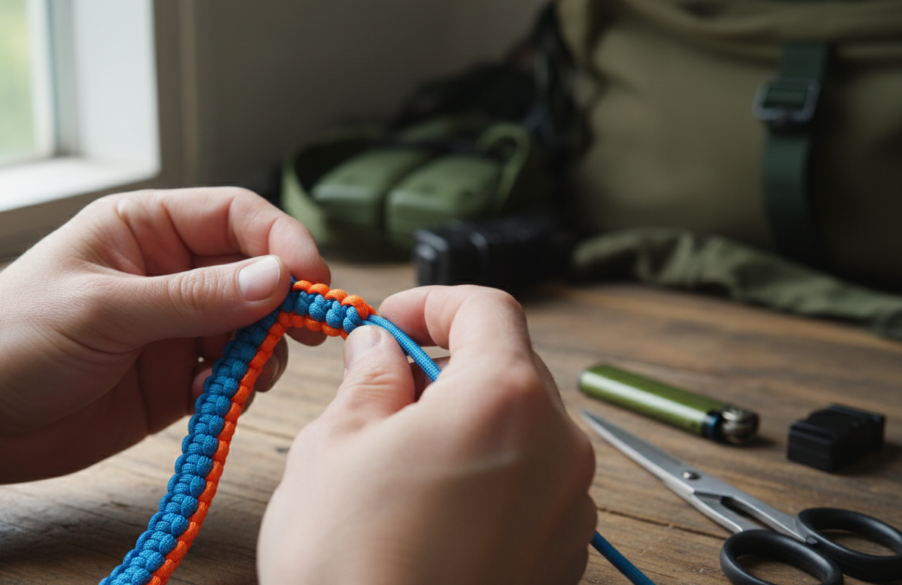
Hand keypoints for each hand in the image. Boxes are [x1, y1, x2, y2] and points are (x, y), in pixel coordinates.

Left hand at [0, 187, 328, 484]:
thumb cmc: (15, 340)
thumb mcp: (105, 310)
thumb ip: (195, 298)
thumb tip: (279, 279)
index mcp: (147, 228)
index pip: (238, 217)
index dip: (283, 241)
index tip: (311, 280)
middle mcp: (172, 271)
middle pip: (258, 272)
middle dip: (285, 302)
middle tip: (304, 334)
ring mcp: (179, 326)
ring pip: (255, 327)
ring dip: (265, 350)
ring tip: (245, 376)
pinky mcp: (179, 377)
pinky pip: (234, 374)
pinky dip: (238, 387)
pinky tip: (207, 399)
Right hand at [258, 286, 595, 584]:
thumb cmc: (351, 566)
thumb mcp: (333, 446)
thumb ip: (369, 379)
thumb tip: (380, 350)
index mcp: (505, 398)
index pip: (487, 308)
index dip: (433, 302)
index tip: (391, 322)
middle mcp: (557, 446)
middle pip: (510, 368)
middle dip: (446, 366)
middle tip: (384, 393)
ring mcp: (568, 506)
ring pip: (521, 429)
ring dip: (467, 424)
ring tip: (401, 465)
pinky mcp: (562, 555)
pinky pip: (530, 486)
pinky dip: (488, 476)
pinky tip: (432, 514)